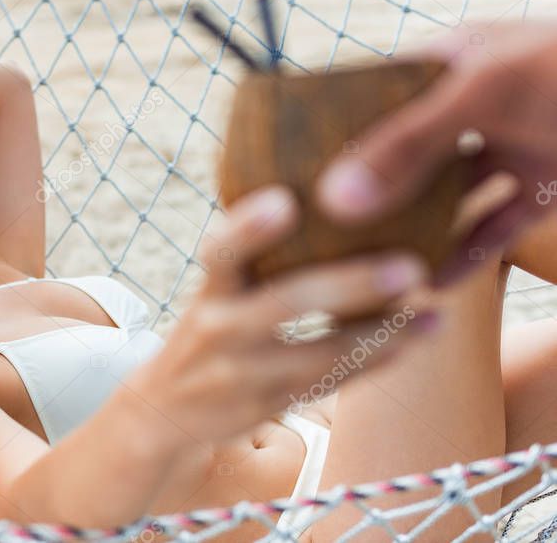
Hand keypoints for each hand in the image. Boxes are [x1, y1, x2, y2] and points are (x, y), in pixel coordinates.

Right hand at [123, 184, 433, 444]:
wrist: (165, 411)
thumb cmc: (208, 328)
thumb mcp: (214, 291)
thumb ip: (251, 253)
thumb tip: (330, 186)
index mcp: (208, 290)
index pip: (221, 252)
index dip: (248, 227)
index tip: (284, 200)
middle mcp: (219, 329)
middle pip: (286, 303)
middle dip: (350, 285)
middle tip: (410, 267)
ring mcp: (241, 374)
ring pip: (320, 353)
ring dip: (382, 334)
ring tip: (432, 315)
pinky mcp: (266, 407)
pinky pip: (328, 384)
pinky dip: (373, 363)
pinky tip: (412, 343)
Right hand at [314, 21, 556, 285]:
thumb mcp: (483, 95)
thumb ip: (409, 144)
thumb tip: (336, 197)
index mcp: (448, 62)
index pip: (371, 96)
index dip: (330, 131)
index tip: (287, 172)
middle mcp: (470, 106)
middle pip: (402, 154)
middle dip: (365, 191)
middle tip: (315, 229)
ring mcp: (506, 146)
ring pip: (443, 197)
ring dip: (410, 231)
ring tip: (363, 267)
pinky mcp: (542, 186)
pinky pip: (493, 228)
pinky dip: (465, 256)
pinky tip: (430, 286)